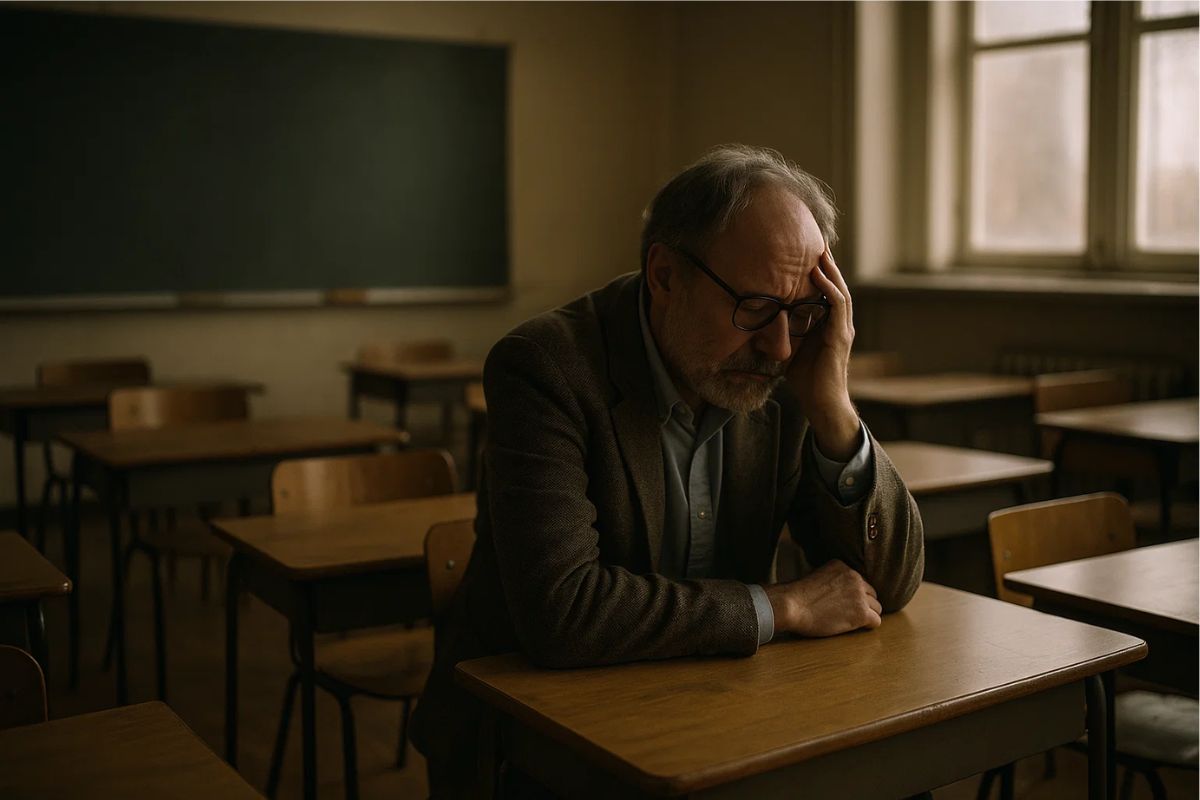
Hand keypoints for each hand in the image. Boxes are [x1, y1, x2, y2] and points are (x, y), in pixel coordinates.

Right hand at [765, 560, 881, 636]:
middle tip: (849, 613)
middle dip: (862, 603)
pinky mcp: (861, 612)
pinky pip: (876, 620)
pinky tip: (856, 627)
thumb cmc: (797, 595)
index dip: (852, 594)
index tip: (843, 601)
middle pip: (870, 593)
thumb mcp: (816, 576)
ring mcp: (859, 595)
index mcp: (843, 566)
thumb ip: (832, 580)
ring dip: (866, 614)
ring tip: (851, 621)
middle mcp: (854, 577)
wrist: (792, 605)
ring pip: (876, 607)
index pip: (859, 581)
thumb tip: (839, 593)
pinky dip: (868, 625)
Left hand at [786, 245, 858, 459]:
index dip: (818, 271)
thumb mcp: (789, 347)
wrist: (821, 404)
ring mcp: (842, 329)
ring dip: (829, 269)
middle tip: (816, 239)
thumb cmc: (805, 380)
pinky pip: (837, 307)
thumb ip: (782, 331)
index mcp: (828, 324)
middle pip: (835, 284)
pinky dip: (828, 289)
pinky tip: (818, 275)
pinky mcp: (840, 337)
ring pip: (839, 291)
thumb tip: (758, 318)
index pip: (825, 290)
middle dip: (826, 262)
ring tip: (819, 249)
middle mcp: (839, 323)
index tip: (805, 250)